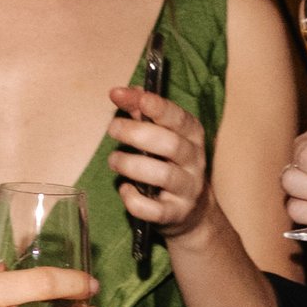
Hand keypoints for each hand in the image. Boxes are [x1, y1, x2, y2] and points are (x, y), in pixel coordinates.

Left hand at [108, 81, 211, 239]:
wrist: (193, 211)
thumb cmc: (171, 164)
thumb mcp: (163, 136)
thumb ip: (143, 114)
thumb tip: (123, 92)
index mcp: (192, 136)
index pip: (178, 117)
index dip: (155, 106)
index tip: (129, 97)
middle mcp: (194, 161)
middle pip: (170, 144)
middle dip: (137, 133)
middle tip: (112, 128)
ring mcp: (187, 189)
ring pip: (163, 175)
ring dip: (131, 165)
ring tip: (114, 160)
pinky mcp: (175, 213)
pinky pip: (155, 210)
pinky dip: (134, 199)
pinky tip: (125, 189)